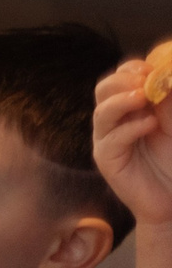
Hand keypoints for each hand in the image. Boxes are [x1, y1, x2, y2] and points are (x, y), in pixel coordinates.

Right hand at [97, 57, 171, 226]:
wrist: (171, 200)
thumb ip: (168, 106)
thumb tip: (165, 79)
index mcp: (128, 109)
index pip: (119, 80)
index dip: (131, 69)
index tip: (151, 66)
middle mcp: (113, 121)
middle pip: (103, 90)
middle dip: (121, 81)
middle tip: (143, 79)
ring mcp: (107, 139)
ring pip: (102, 112)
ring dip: (121, 101)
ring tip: (143, 96)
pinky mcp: (106, 159)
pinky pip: (112, 138)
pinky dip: (130, 127)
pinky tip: (149, 124)